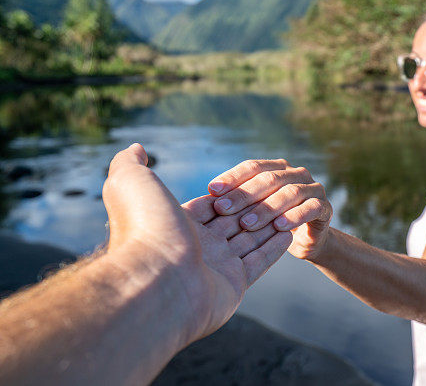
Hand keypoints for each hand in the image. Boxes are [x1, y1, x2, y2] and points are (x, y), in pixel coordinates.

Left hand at [102, 144, 291, 344]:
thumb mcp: (131, 181)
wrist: (155, 279)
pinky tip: (290, 232)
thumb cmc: (144, 226)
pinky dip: (274, 246)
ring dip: (267, 223)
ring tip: (288, 207)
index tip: (250, 178)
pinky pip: (260, 261)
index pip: (211, 203)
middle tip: (275, 190)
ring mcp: (215, 267)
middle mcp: (196, 246)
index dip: (231, 190)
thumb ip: (131, 162)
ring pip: (249, 239)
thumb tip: (136, 147)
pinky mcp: (235, 283)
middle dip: (253, 205)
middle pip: (233, 219)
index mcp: (177, 223)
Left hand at [207, 159, 332, 260]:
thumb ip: (233, 201)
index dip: (232, 177)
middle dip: (244, 194)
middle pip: (268, 179)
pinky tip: (280, 227)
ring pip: (289, 193)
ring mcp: (313, 188)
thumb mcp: (251, 210)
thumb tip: (198, 198)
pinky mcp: (325, 207)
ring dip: (267, 208)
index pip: (252, 167)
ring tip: (248, 223)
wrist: (305, 241)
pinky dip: (295, 217)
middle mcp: (295, 173)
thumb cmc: (271, 224)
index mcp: (275, 168)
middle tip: (223, 209)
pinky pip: (311, 209)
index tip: (212, 190)